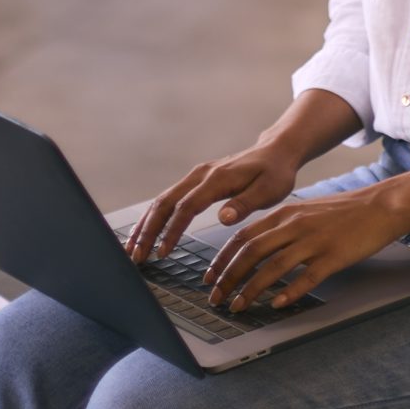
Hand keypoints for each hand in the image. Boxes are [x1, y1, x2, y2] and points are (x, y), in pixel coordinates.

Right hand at [127, 141, 301, 265]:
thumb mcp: (269, 190)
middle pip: (165, 202)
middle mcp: (201, 175)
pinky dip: (154, 216)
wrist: (276, 152)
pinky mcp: (196, 181)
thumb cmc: (275, 173)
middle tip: (136, 256)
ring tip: (133, 249)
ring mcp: (196, 176)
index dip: (171, 231)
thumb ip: (244, 203)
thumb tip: (223, 218)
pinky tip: (146, 232)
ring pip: (163, 200)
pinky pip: (170, 198)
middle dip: (148, 230)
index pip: (186, 207)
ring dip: (146, 224)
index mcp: (217, 179)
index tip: (161, 253)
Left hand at [202, 185, 406, 316]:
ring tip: (238, 307)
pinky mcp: (333, 256)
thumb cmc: (342, 212)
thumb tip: (255, 249)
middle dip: (228, 278)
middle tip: (216, 298)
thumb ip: (280, 227)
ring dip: (251, 290)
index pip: (243, 237)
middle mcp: (294, 225)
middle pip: (251, 252)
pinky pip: (306, 278)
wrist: (379, 206)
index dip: (222, 259)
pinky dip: (289, 292)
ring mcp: (314, 241)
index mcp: (285, 213)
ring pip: (273, 267)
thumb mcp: (305, 212)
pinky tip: (278, 305)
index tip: (210, 278)